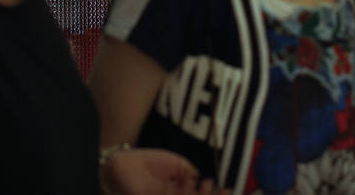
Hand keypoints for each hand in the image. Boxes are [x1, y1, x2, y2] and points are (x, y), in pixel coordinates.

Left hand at [102, 148, 225, 194]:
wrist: (126, 163)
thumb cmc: (148, 163)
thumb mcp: (175, 165)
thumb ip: (189, 173)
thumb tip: (202, 180)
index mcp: (179, 193)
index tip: (227, 189)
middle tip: (215, 187)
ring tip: (205, 183)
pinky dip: (185, 194)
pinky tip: (187, 183)